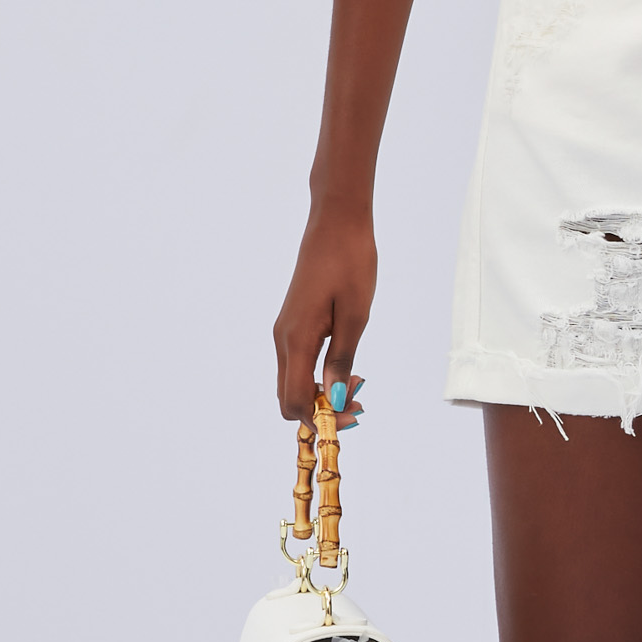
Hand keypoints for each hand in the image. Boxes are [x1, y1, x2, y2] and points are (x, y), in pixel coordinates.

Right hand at [274, 204, 375, 425]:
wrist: (336, 223)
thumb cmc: (350, 263)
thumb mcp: (355, 315)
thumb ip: (341, 359)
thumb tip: (333, 398)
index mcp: (297, 339)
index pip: (295, 401)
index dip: (321, 418)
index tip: (353, 415)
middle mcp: (283, 338)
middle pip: (288, 397)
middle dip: (321, 409)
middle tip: (358, 401)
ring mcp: (284, 331)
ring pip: (292, 381)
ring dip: (320, 392)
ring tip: (356, 383)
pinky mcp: (292, 323)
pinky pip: (297, 363)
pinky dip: (316, 375)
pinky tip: (344, 365)